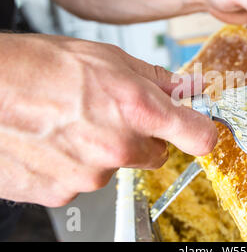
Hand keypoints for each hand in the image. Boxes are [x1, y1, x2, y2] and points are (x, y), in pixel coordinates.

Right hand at [0, 33, 216, 206]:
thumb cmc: (41, 66)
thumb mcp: (110, 58)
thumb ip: (156, 80)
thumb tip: (184, 88)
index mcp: (139, 112)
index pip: (199, 137)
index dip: (200, 132)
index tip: (196, 128)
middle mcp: (120, 149)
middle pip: (156, 155)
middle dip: (141, 138)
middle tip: (111, 115)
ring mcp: (90, 176)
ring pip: (115, 166)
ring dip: (102, 150)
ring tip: (73, 123)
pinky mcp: (62, 193)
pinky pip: (82, 180)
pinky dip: (75, 164)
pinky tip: (56, 140)